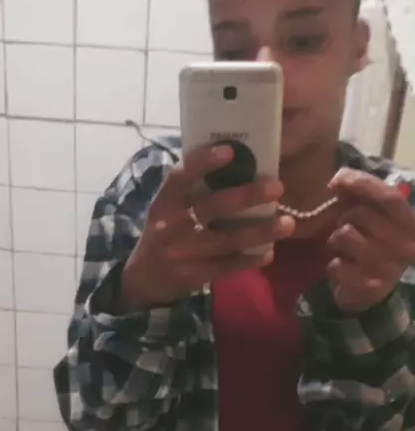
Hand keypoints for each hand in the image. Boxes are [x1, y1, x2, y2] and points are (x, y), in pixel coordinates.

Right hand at [121, 144, 294, 310]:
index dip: (203, 162)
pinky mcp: (195, 275)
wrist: (143, 280)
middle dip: (247, 196)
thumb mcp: (165, 209)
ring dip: (260, 231)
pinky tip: (269, 253)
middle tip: (277, 187)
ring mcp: (184, 252)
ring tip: (287, 224)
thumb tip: (234, 164)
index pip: (180, 177)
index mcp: (164, 203)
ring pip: (227, 240)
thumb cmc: (163, 234)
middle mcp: (172, 226)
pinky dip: (250, 260)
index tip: (230, 151)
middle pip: (212, 207)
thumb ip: (190, 192)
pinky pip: (228, 266)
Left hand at [326, 169, 414, 312]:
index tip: (335, 181)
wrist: (368, 291)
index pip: (390, 196)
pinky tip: (344, 269)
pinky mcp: (371, 288)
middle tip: (347, 230)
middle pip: (361, 214)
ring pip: (344, 236)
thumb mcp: (369, 213)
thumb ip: (359, 192)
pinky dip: (333, 266)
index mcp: (411, 223)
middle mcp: (407, 245)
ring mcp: (390, 268)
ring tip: (344, 250)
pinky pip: (337, 265)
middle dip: (344, 218)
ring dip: (335, 242)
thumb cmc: (369, 243)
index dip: (362, 183)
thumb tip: (338, 178)